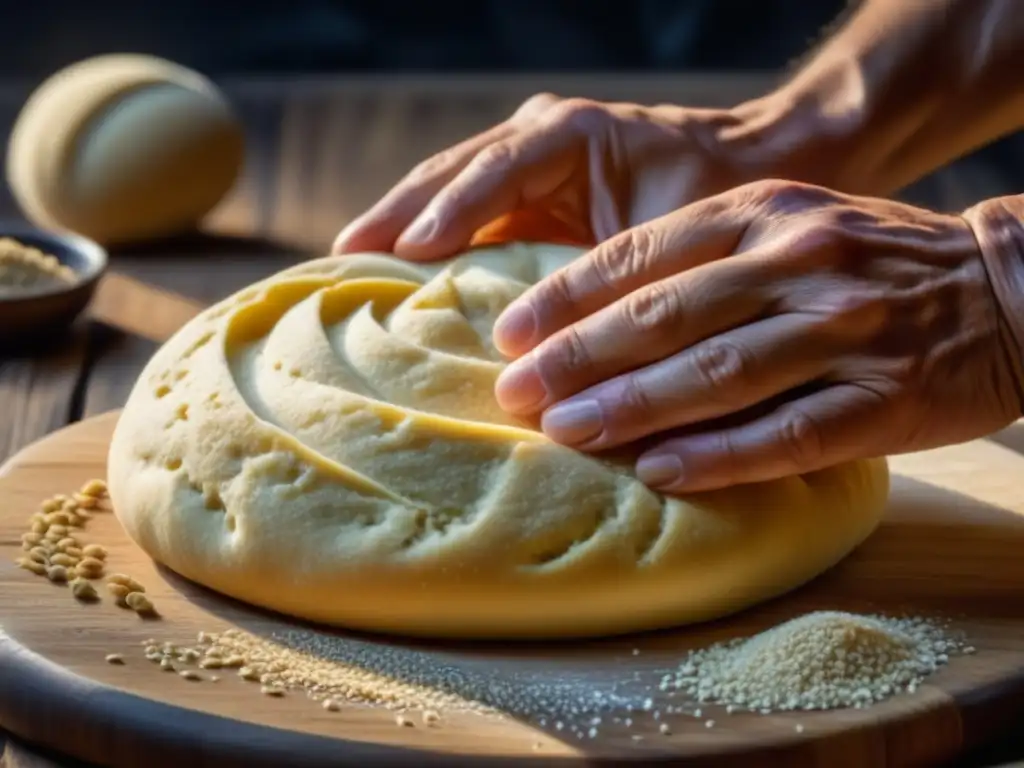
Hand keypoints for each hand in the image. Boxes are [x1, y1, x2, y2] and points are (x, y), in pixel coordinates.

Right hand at [332, 93, 788, 260]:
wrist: (740, 172)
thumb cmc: (708, 204)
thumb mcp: (663, 240)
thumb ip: (608, 279)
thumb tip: (553, 346)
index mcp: (571, 135)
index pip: (494, 170)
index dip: (450, 212)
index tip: (408, 252)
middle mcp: (538, 135)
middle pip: (449, 171)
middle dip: (395, 215)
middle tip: (342, 261)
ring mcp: (523, 155)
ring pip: (444, 185)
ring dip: (397, 223)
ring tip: (348, 264)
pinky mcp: (518, 186)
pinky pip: (461, 206)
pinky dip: (426, 235)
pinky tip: (392, 267)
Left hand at [491, 180, 1023, 491]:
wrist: (1007, 283)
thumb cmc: (870, 260)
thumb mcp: (787, 223)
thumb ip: (704, 254)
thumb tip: (597, 313)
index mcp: (763, 214)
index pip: (641, 254)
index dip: (566, 296)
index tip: (509, 333)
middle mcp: (798, 265)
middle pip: (666, 316)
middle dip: (578, 358)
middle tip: (515, 393)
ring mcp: (844, 332)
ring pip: (717, 373)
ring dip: (632, 407)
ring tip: (565, 433)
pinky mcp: (885, 399)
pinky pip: (789, 433)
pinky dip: (720, 455)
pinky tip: (660, 472)